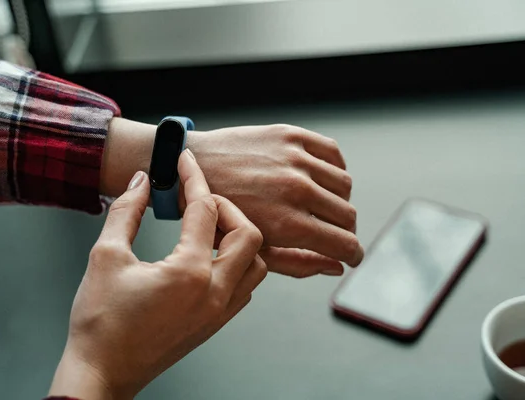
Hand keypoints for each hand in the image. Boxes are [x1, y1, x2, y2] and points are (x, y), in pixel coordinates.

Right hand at [50, 149, 265, 399]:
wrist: (103, 371)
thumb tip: (141, 182)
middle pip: (249, 234)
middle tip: (199, 199)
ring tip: (206, 227)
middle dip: (226, 207)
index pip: (205, 210)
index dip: (193, 178)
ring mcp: (219, 311)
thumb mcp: (105, 256)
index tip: (185, 160)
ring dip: (238, 238)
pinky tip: (208, 255)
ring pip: (256, 262)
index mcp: (189, 273)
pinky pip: (245, 285)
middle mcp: (215, 293)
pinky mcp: (216, 323)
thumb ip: (126, 212)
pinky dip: (237, 263)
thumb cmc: (100, 322)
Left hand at [187, 124, 363, 277]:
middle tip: (332, 233)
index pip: (345, 243)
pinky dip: (333, 168)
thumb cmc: (216, 214)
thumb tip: (335, 267)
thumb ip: (297, 263)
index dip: (353, 255)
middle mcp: (297, 190)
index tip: (352, 256)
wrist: (189, 167)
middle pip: (349, 215)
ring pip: (344, 185)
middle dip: (345, 231)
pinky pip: (332, 152)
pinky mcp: (290, 135)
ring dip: (339, 200)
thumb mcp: (251, 250)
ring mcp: (295, 159)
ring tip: (321, 205)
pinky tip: (319, 178)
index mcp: (288, 224)